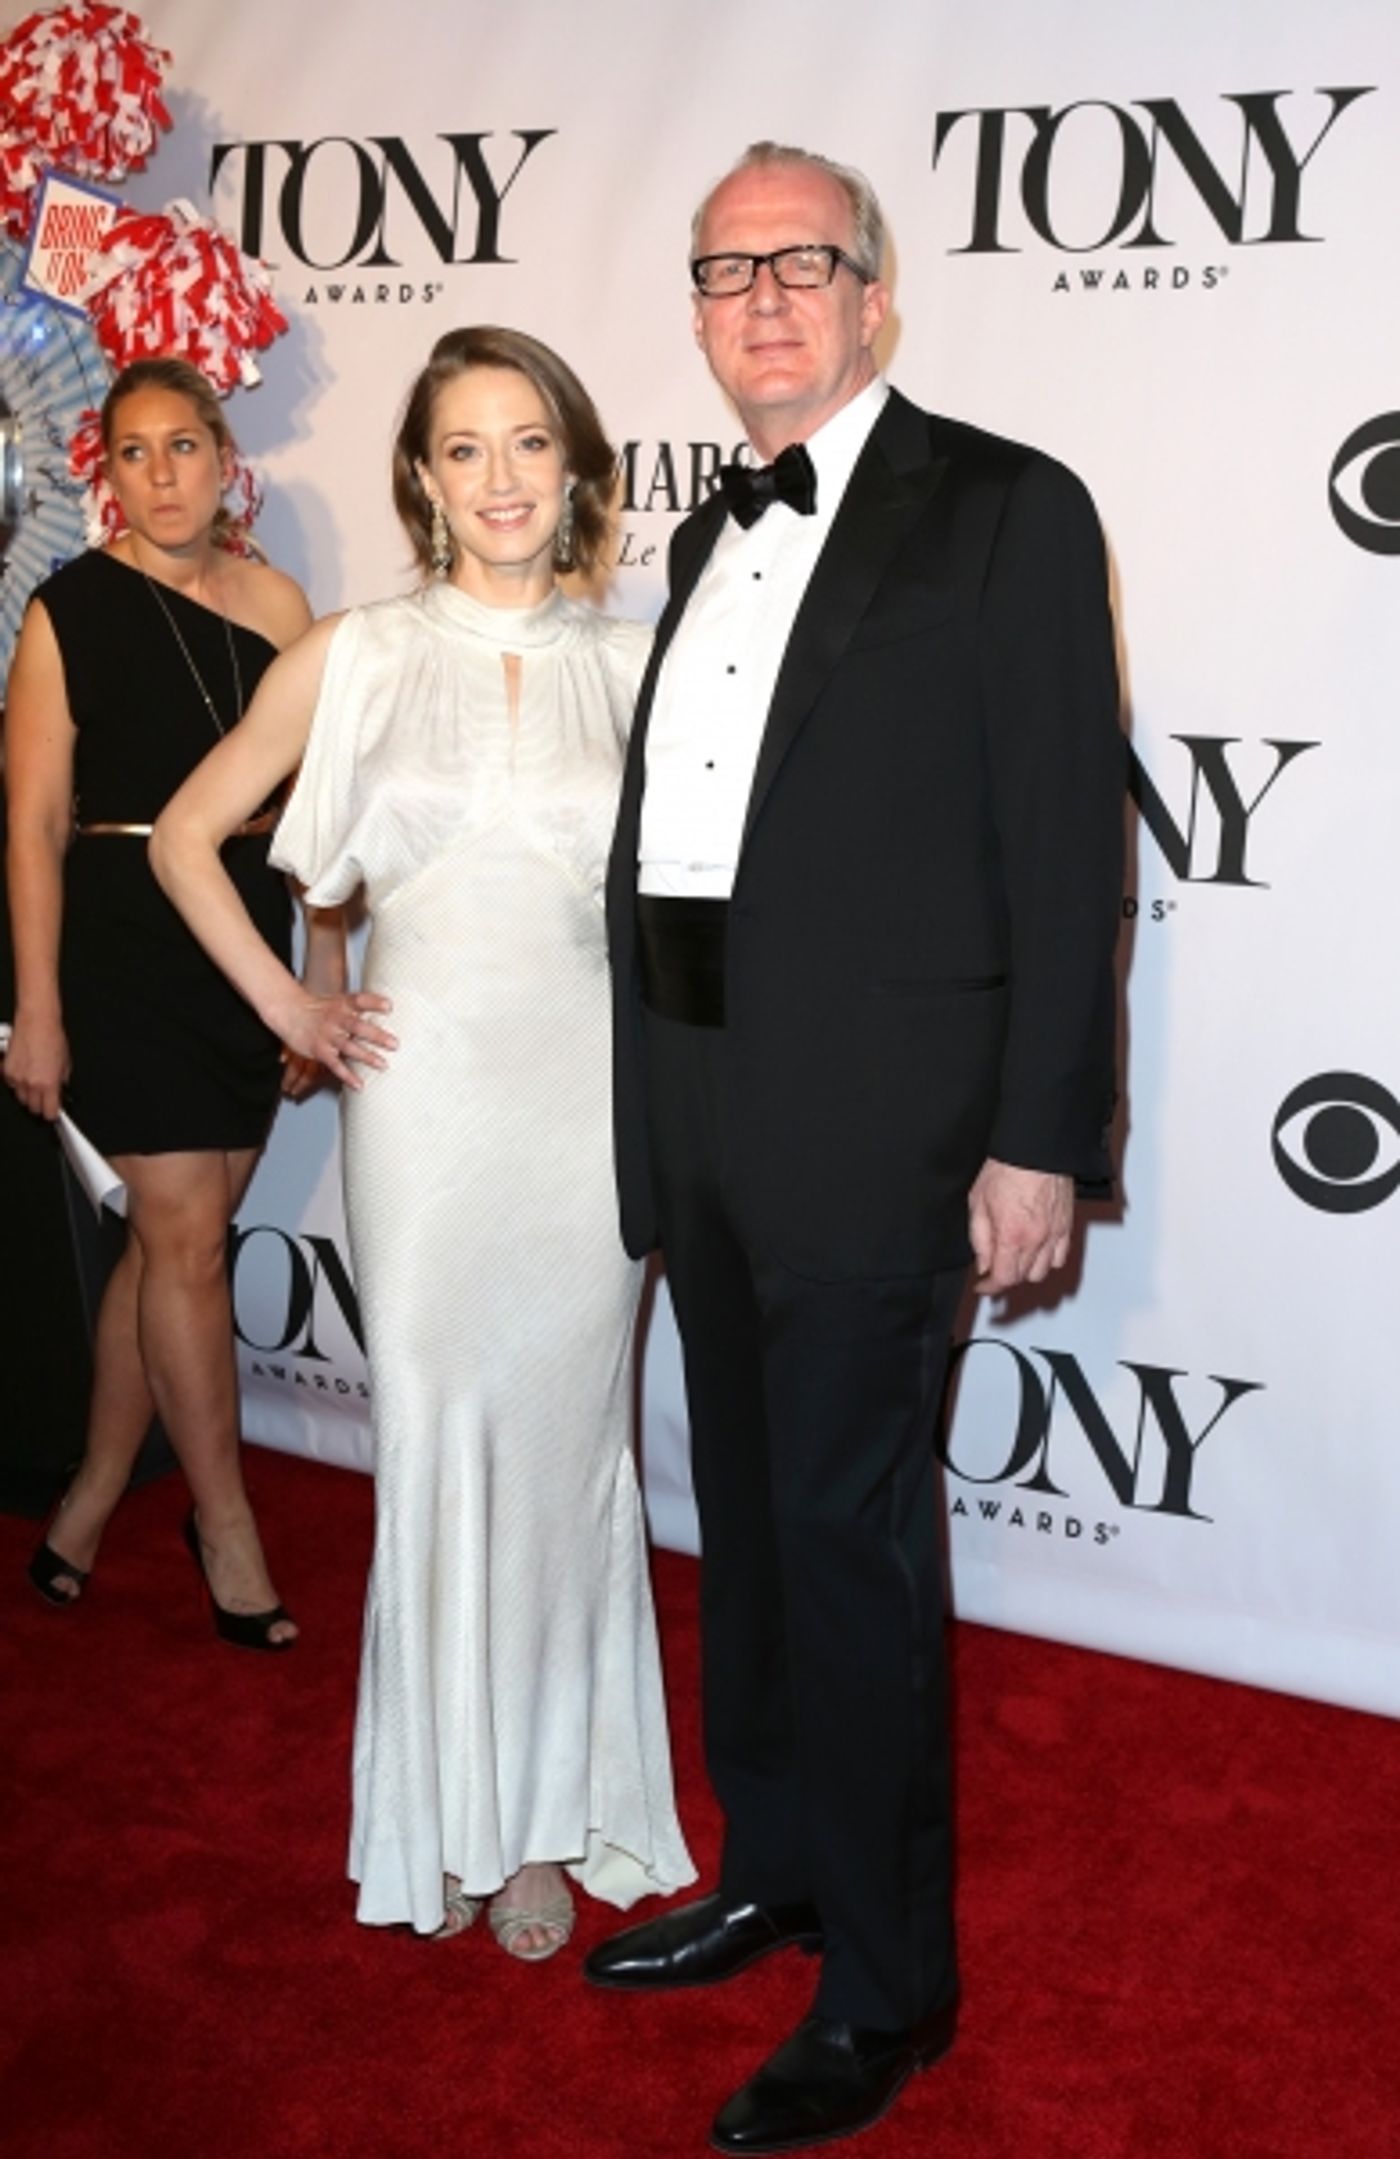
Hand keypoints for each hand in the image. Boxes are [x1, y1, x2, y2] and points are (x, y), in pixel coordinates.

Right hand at [2, 1011, 69, 1120]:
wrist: (36, 1022)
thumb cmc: (52, 1037)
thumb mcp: (66, 1062)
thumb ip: (62, 1080)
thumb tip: (61, 1088)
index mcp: (49, 1084)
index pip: (49, 1112)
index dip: (53, 1113)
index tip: (54, 1112)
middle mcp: (32, 1084)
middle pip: (34, 1108)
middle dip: (40, 1105)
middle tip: (45, 1097)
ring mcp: (17, 1078)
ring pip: (21, 1098)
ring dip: (28, 1095)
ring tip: (35, 1083)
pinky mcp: (7, 1071)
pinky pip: (12, 1085)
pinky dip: (18, 1083)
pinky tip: (25, 1072)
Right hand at [269, 988, 395, 1092]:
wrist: (290, 1011)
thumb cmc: (318, 1007)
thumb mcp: (338, 1000)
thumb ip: (360, 1005)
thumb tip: (389, 1006)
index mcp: (342, 1005)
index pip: (360, 1001)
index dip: (375, 1002)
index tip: (389, 1006)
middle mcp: (336, 1019)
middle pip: (358, 1026)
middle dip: (377, 1036)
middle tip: (395, 1044)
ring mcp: (328, 1035)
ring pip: (349, 1047)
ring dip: (367, 1056)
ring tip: (383, 1065)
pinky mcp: (319, 1050)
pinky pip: (335, 1065)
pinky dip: (348, 1076)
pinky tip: (359, 1085)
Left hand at [967, 1158, 1072, 1294]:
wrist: (1035, 1148)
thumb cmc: (1007, 1167)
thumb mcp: (977, 1202)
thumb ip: (979, 1238)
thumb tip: (982, 1263)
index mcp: (1012, 1236)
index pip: (1003, 1279)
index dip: (990, 1288)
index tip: (983, 1286)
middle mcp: (1037, 1239)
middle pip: (1023, 1278)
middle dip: (1006, 1278)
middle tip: (994, 1271)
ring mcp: (1054, 1233)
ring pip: (1043, 1271)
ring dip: (1027, 1271)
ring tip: (1015, 1262)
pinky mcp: (1067, 1225)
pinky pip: (1061, 1257)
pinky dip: (1048, 1261)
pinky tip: (1037, 1253)